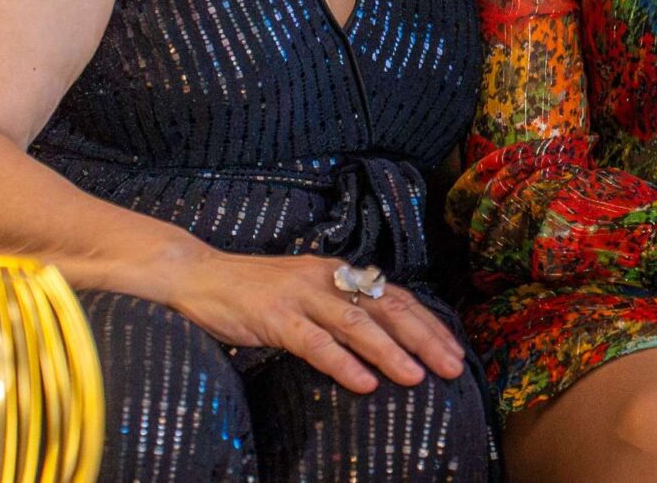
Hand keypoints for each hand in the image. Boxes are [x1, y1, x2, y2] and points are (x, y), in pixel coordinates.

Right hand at [168, 251, 466, 392]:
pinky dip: (342, 363)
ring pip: (357, 325)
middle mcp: (329, 279)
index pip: (396, 297)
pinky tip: (364, 382)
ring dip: (390, 352)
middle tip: (453, 367)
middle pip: (387, 308)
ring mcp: (302, 296)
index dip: (428, 323)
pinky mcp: (275, 317)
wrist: (201, 275)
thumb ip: (340, 307)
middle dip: (424, 339)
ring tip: (417, 377)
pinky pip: (315, 342)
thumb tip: (383, 335)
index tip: (455, 350)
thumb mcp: (307, 291)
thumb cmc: (257, 290)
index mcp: (340, 273)